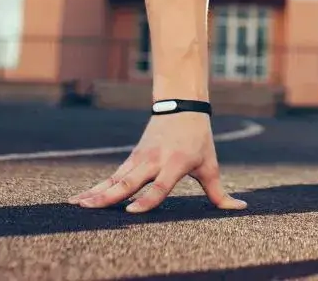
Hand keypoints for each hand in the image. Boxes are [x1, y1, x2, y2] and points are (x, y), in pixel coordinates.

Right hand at [68, 112, 246, 213]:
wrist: (182, 105)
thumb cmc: (199, 138)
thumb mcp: (210, 163)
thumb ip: (220, 192)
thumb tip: (241, 208)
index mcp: (175, 163)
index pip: (160, 186)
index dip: (147, 200)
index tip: (132, 212)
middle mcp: (154, 161)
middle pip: (129, 181)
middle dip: (109, 196)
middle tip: (90, 208)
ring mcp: (139, 159)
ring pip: (115, 178)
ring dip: (95, 192)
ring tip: (76, 206)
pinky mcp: (131, 159)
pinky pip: (111, 176)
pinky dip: (95, 187)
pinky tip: (78, 199)